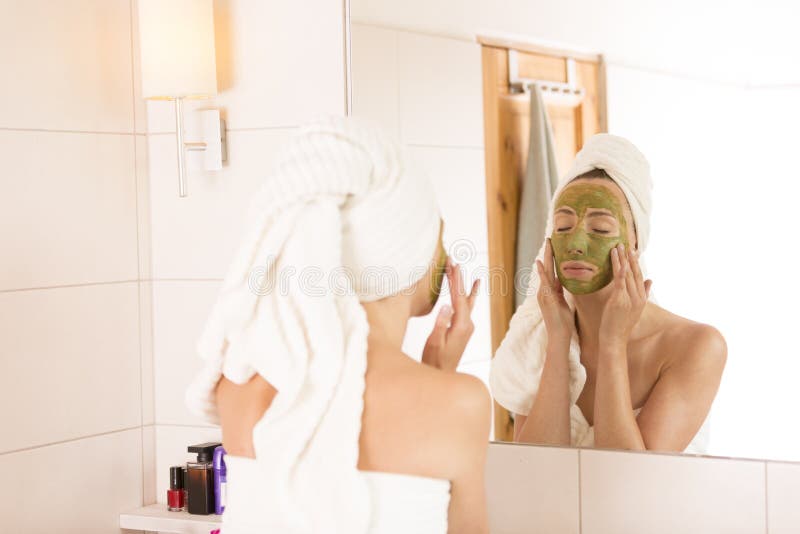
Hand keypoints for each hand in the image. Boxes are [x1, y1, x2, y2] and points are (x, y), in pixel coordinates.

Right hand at [422, 257, 479, 371]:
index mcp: (461, 326)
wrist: (442, 374)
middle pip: (463, 297)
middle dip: (458, 279)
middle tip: (454, 262)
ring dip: (461, 286)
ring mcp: (466, 327)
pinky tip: (469, 293)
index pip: (459, 298)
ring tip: (462, 272)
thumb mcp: (435, 342)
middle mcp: (467, 325)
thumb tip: (446, 306)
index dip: (456, 281)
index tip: (453, 266)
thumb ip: (441, 324)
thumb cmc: (435, 360)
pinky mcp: (463, 329)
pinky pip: (465, 308)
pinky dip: (465, 297)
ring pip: (465, 301)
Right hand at [536, 238, 574, 343]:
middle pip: (547, 268)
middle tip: (550, 238)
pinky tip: (541, 262)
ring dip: (547, 257)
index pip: (552, 271)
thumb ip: (560, 292)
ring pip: (545, 271)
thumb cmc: (563, 322)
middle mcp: (544, 290)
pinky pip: (544, 282)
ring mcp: (543, 293)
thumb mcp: (563, 303)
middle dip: (549, 253)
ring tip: (548, 243)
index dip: (554, 258)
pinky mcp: (545, 298)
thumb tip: (562, 282)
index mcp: (550, 291)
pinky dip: (542, 272)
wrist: (558, 335)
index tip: (555, 245)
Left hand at [598, 244, 652, 345]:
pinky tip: (618, 260)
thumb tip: (650, 280)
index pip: (639, 277)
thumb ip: (644, 293)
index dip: (636, 263)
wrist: (615, 339)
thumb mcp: (635, 309)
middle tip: (627, 244)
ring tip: (618, 246)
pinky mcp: (619, 300)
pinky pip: (620, 281)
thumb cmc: (621, 325)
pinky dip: (619, 269)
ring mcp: (629, 298)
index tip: (634, 251)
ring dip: (622, 259)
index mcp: (641, 298)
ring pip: (627, 275)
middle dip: (631, 258)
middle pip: (635, 273)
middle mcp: (638, 297)